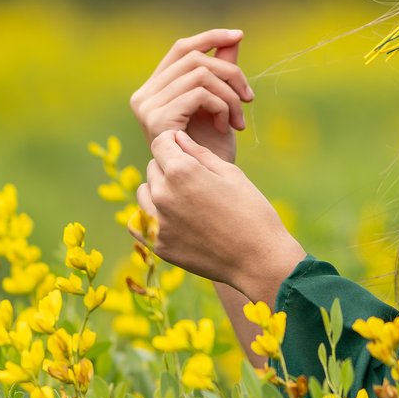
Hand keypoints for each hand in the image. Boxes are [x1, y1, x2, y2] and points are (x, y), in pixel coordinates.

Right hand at [129, 28, 254, 164]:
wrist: (210, 188)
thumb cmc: (213, 149)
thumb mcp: (220, 102)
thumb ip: (222, 71)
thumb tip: (235, 38)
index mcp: (153, 90)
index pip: (182, 49)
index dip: (211, 37)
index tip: (239, 35)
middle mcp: (143, 97)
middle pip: (194, 58)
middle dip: (230, 73)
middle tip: (249, 98)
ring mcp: (147, 108)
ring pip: (201, 74)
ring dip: (230, 94)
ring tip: (238, 118)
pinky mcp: (158, 120)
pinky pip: (201, 93)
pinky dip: (222, 105)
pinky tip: (227, 126)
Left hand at [133, 130, 304, 297]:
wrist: (258, 260)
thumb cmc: (251, 211)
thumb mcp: (230, 173)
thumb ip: (199, 153)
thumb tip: (178, 137)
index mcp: (181, 171)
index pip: (161, 143)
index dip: (173, 141)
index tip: (184, 148)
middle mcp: (163, 195)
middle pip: (153, 168)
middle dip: (170, 167)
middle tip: (196, 180)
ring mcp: (158, 223)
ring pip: (144, 194)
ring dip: (159, 191)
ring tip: (186, 200)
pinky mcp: (159, 246)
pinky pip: (140, 223)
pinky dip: (149, 217)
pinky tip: (169, 218)